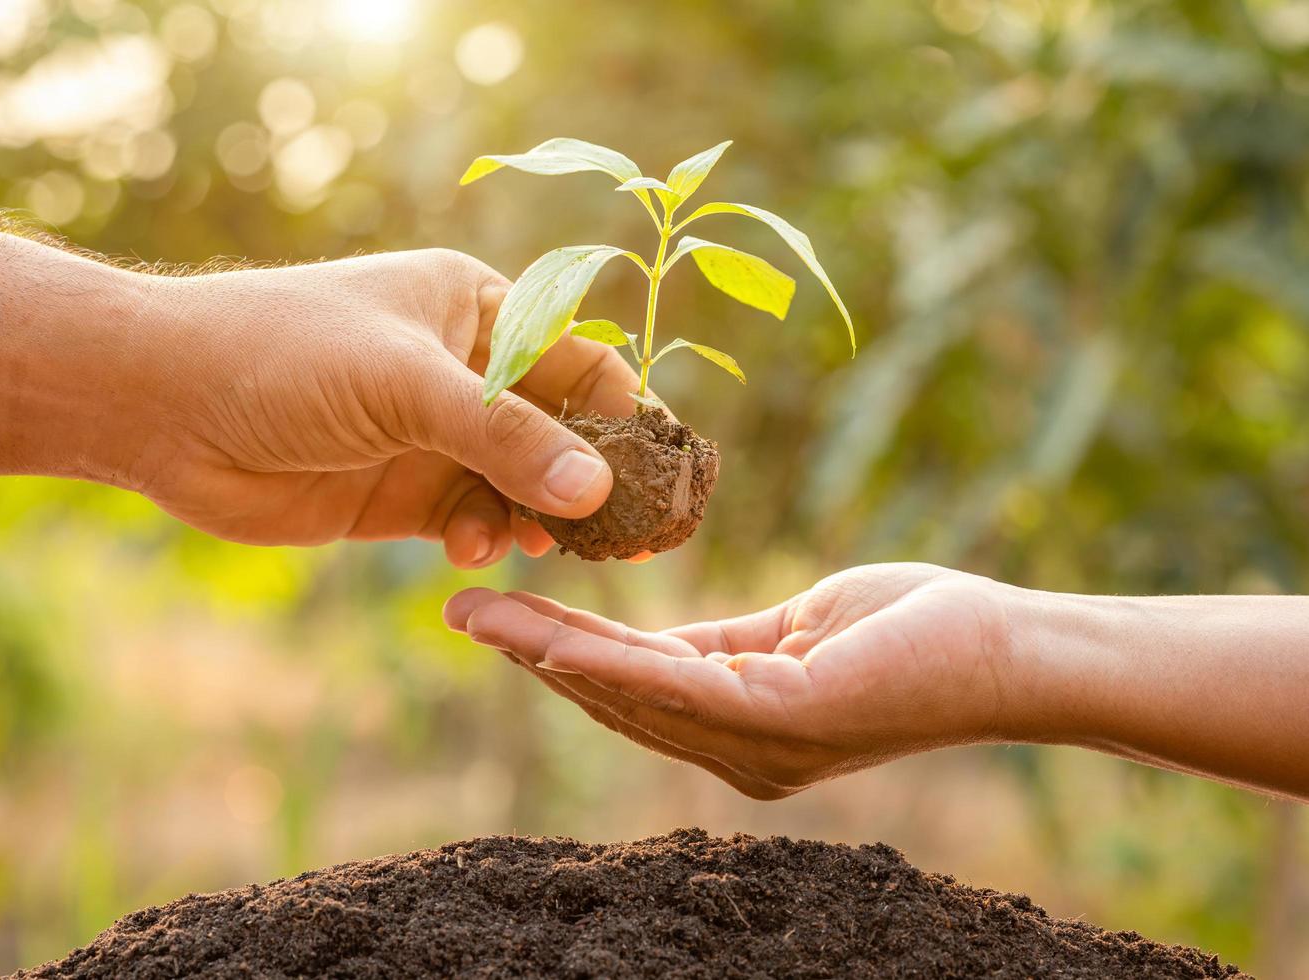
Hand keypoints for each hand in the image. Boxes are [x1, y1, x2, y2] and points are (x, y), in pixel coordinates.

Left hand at [119, 249, 639, 562]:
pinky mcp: (400, 494)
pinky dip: (485, 538)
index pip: (579, 358)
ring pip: (519, 484)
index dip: (625, 415)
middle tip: (623, 536)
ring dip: (534, 516)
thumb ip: (504, 439)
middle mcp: (463, 369)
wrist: (160, 405)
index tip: (662, 476)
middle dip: (588, 480)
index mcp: (475, 308)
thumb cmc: (282, 357)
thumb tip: (598, 491)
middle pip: (559, 429)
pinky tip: (472, 550)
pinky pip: (471, 519)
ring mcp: (432, 435)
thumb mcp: (406, 386)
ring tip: (536, 544)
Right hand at [444, 563, 1017, 798]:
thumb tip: (657, 645)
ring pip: (629, 695)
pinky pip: (676, 687)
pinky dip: (606, 662)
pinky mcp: (783, 721)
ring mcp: (759, 747)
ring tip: (483, 615)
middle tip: (461, 612)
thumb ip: (725, 647)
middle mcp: (739, 755)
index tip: (497, 618)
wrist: (1007, 646)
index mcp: (740, 730)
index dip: (560, 656)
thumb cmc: (915, 630)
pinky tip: (551, 636)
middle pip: (614, 699)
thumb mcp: (794, 632)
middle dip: (532, 656)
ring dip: (547, 654)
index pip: (633, 690)